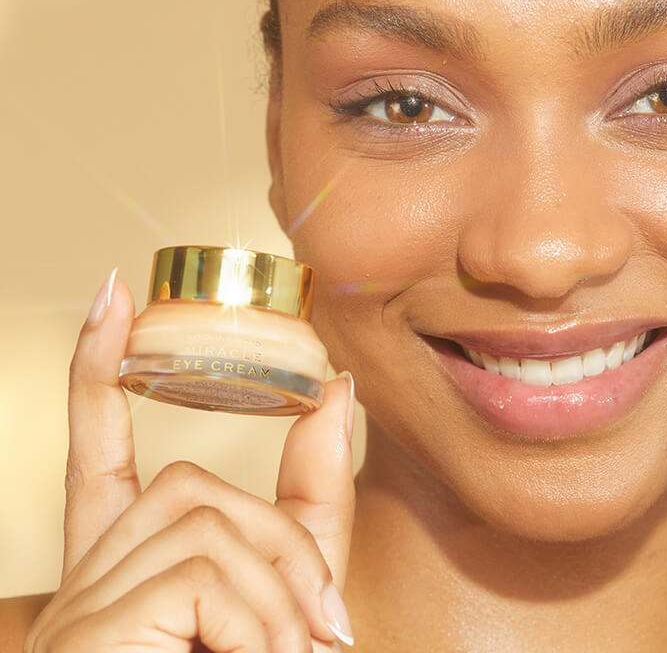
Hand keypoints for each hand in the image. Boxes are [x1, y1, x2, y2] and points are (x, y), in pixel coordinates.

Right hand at [24, 268, 355, 651]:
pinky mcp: (90, 638)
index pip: (99, 456)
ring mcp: (78, 613)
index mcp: (123, 577)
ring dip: (279, 590)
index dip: (100, 374)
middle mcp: (85, 586)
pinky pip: (200, 574)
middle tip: (323, 637)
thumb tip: (339, 391)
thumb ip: (309, 510)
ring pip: (204, 520)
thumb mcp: (288, 608)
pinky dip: (257, 619)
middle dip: (278, 543)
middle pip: (192, 489)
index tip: (116, 296)